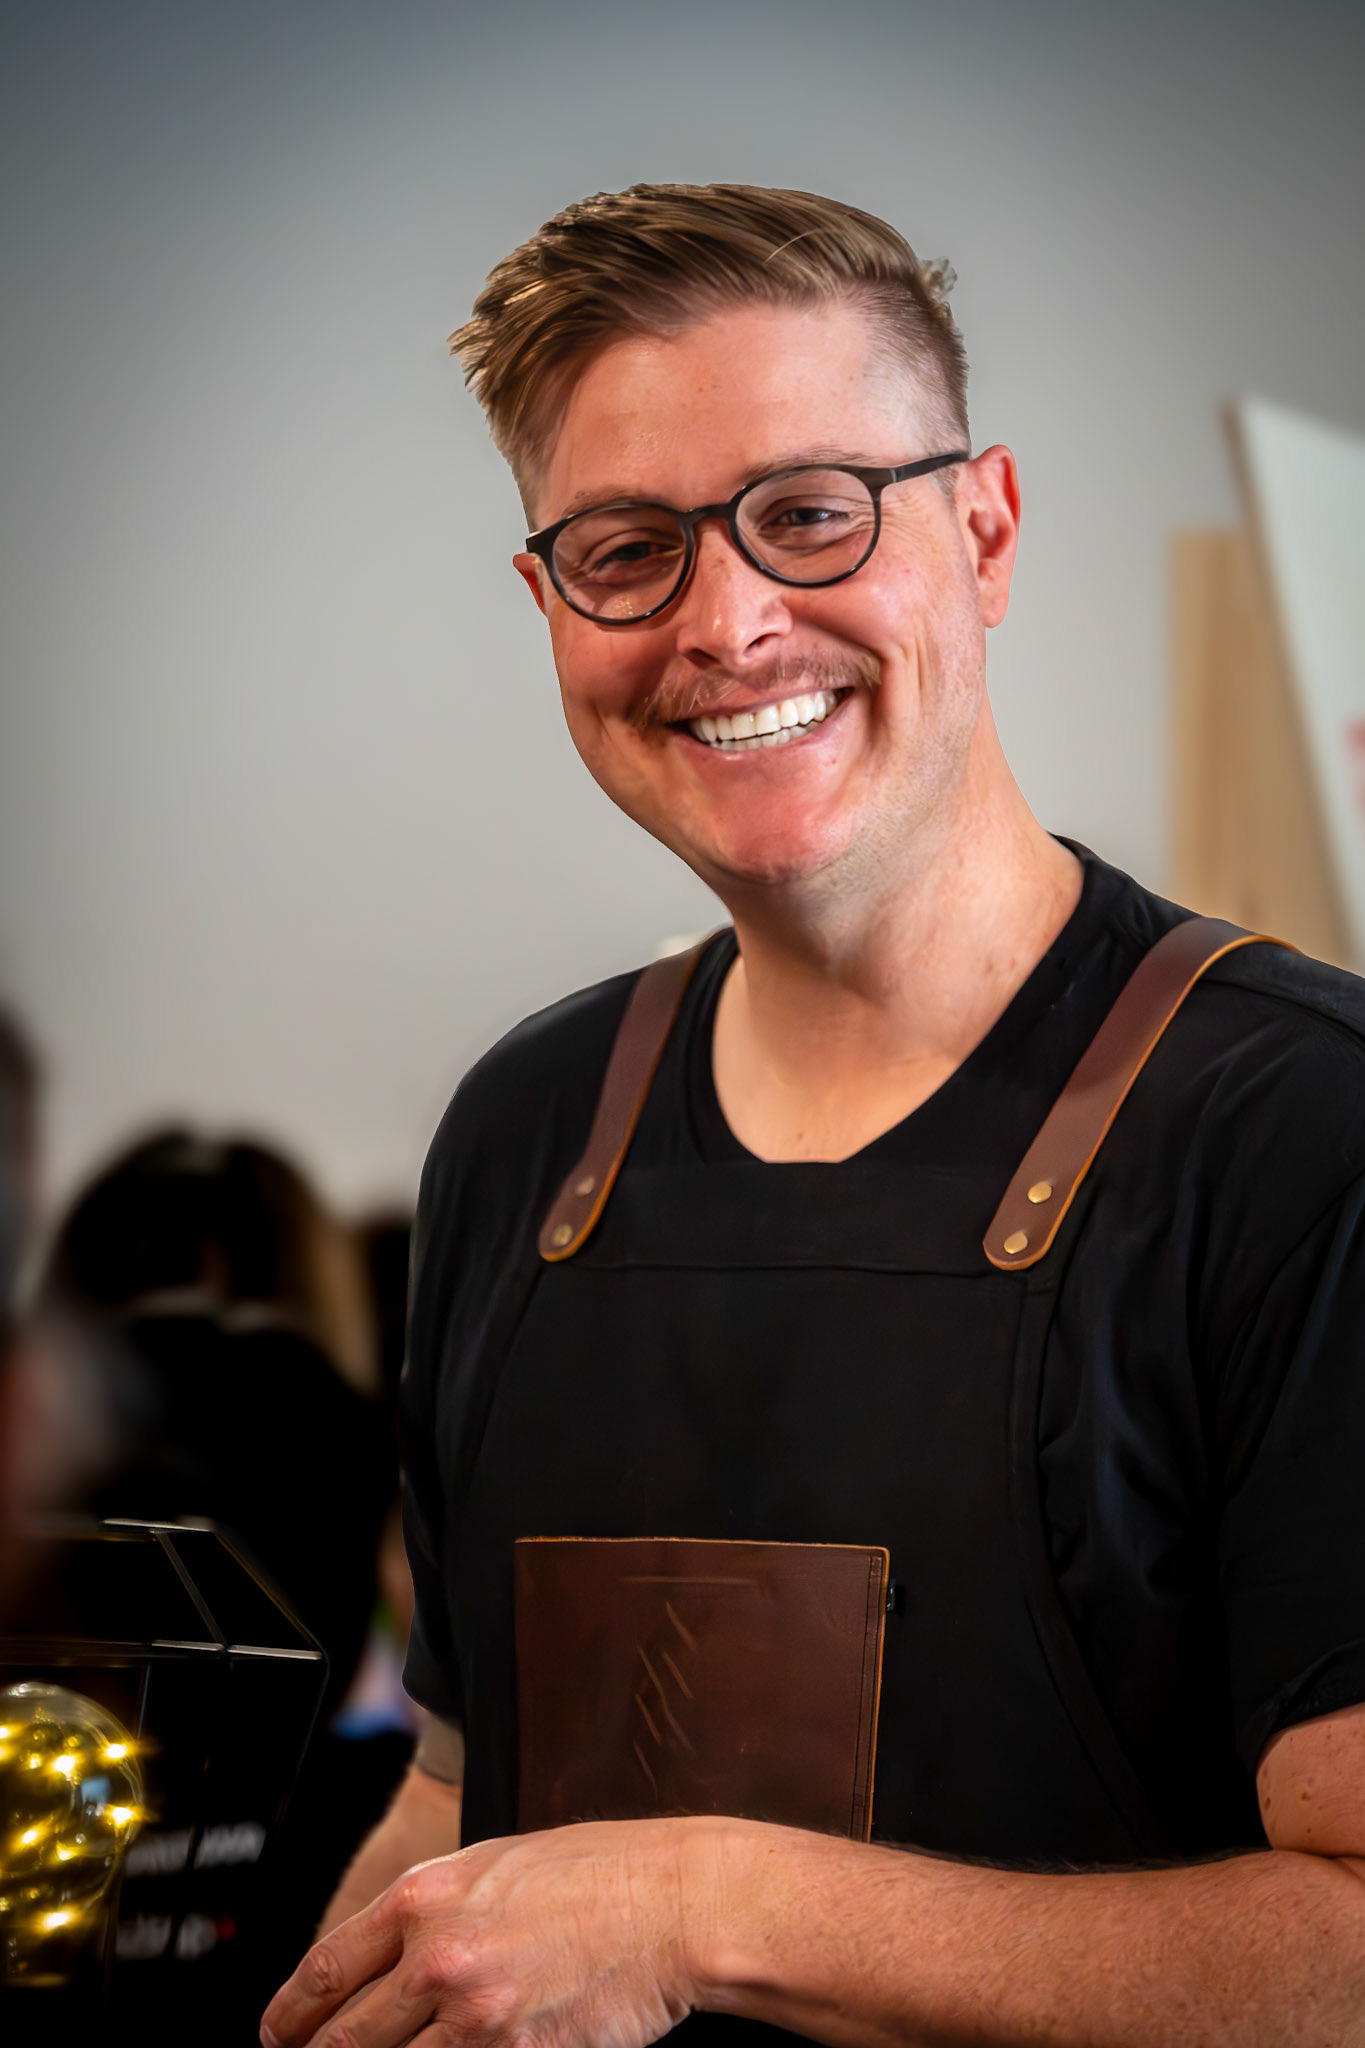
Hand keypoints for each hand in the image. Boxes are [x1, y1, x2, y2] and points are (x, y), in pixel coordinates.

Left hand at [259, 1817, 701, 2047]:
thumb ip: (435, 1911)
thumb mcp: (497, 1865)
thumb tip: (388, 1958)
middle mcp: (438, 1957)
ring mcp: (475, 2017)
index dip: (288, 2015)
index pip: (324, 1970)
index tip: (275, 2036)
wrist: (675, 1903)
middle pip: (343, 2038)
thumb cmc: (600, 1873)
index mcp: (425, 1897)